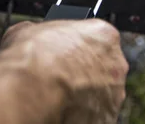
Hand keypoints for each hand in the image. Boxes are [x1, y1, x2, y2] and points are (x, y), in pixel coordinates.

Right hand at [0, 19, 128, 123]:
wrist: (30, 92)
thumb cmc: (33, 57)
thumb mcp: (28, 30)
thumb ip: (42, 32)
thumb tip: (32, 35)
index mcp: (104, 35)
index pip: (97, 37)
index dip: (78, 45)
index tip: (65, 51)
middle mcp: (116, 64)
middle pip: (102, 66)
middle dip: (85, 70)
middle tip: (62, 74)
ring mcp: (114, 95)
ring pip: (101, 93)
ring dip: (84, 94)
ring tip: (58, 96)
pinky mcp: (106, 120)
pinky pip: (94, 115)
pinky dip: (81, 114)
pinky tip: (62, 110)